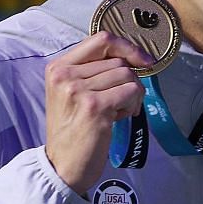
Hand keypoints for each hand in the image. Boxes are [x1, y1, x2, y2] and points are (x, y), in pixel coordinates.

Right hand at [44, 32, 146, 193]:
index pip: (101, 39)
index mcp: (59, 67)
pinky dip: (132, 105)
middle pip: (118, 61)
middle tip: (118, 104)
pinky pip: (131, 92)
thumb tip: (132, 57)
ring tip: (116, 112)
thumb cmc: (74, 130)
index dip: (127, 47)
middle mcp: (65, 74)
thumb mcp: (73, 94)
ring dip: (131, 96)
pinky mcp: (94, 106)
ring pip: (127, 76)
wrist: (63, 164)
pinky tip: (118, 118)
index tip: (143, 60)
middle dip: (128, 82)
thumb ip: (94, 73)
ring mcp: (78, 89)